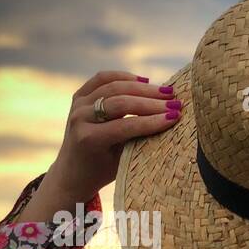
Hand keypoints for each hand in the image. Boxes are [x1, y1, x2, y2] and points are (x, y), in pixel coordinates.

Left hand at [17, 70, 180, 224]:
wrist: (72, 172)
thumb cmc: (102, 171)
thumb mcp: (121, 163)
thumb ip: (137, 141)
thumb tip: (167, 121)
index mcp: (89, 139)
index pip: (126, 125)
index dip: (152, 121)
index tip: (176, 117)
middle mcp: (80, 118)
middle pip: (120, 102)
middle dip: (151, 102)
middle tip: (176, 103)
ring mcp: (78, 104)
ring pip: (114, 86)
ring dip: (143, 88)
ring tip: (167, 92)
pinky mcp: (79, 96)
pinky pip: (102, 78)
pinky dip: (124, 77)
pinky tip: (144, 80)